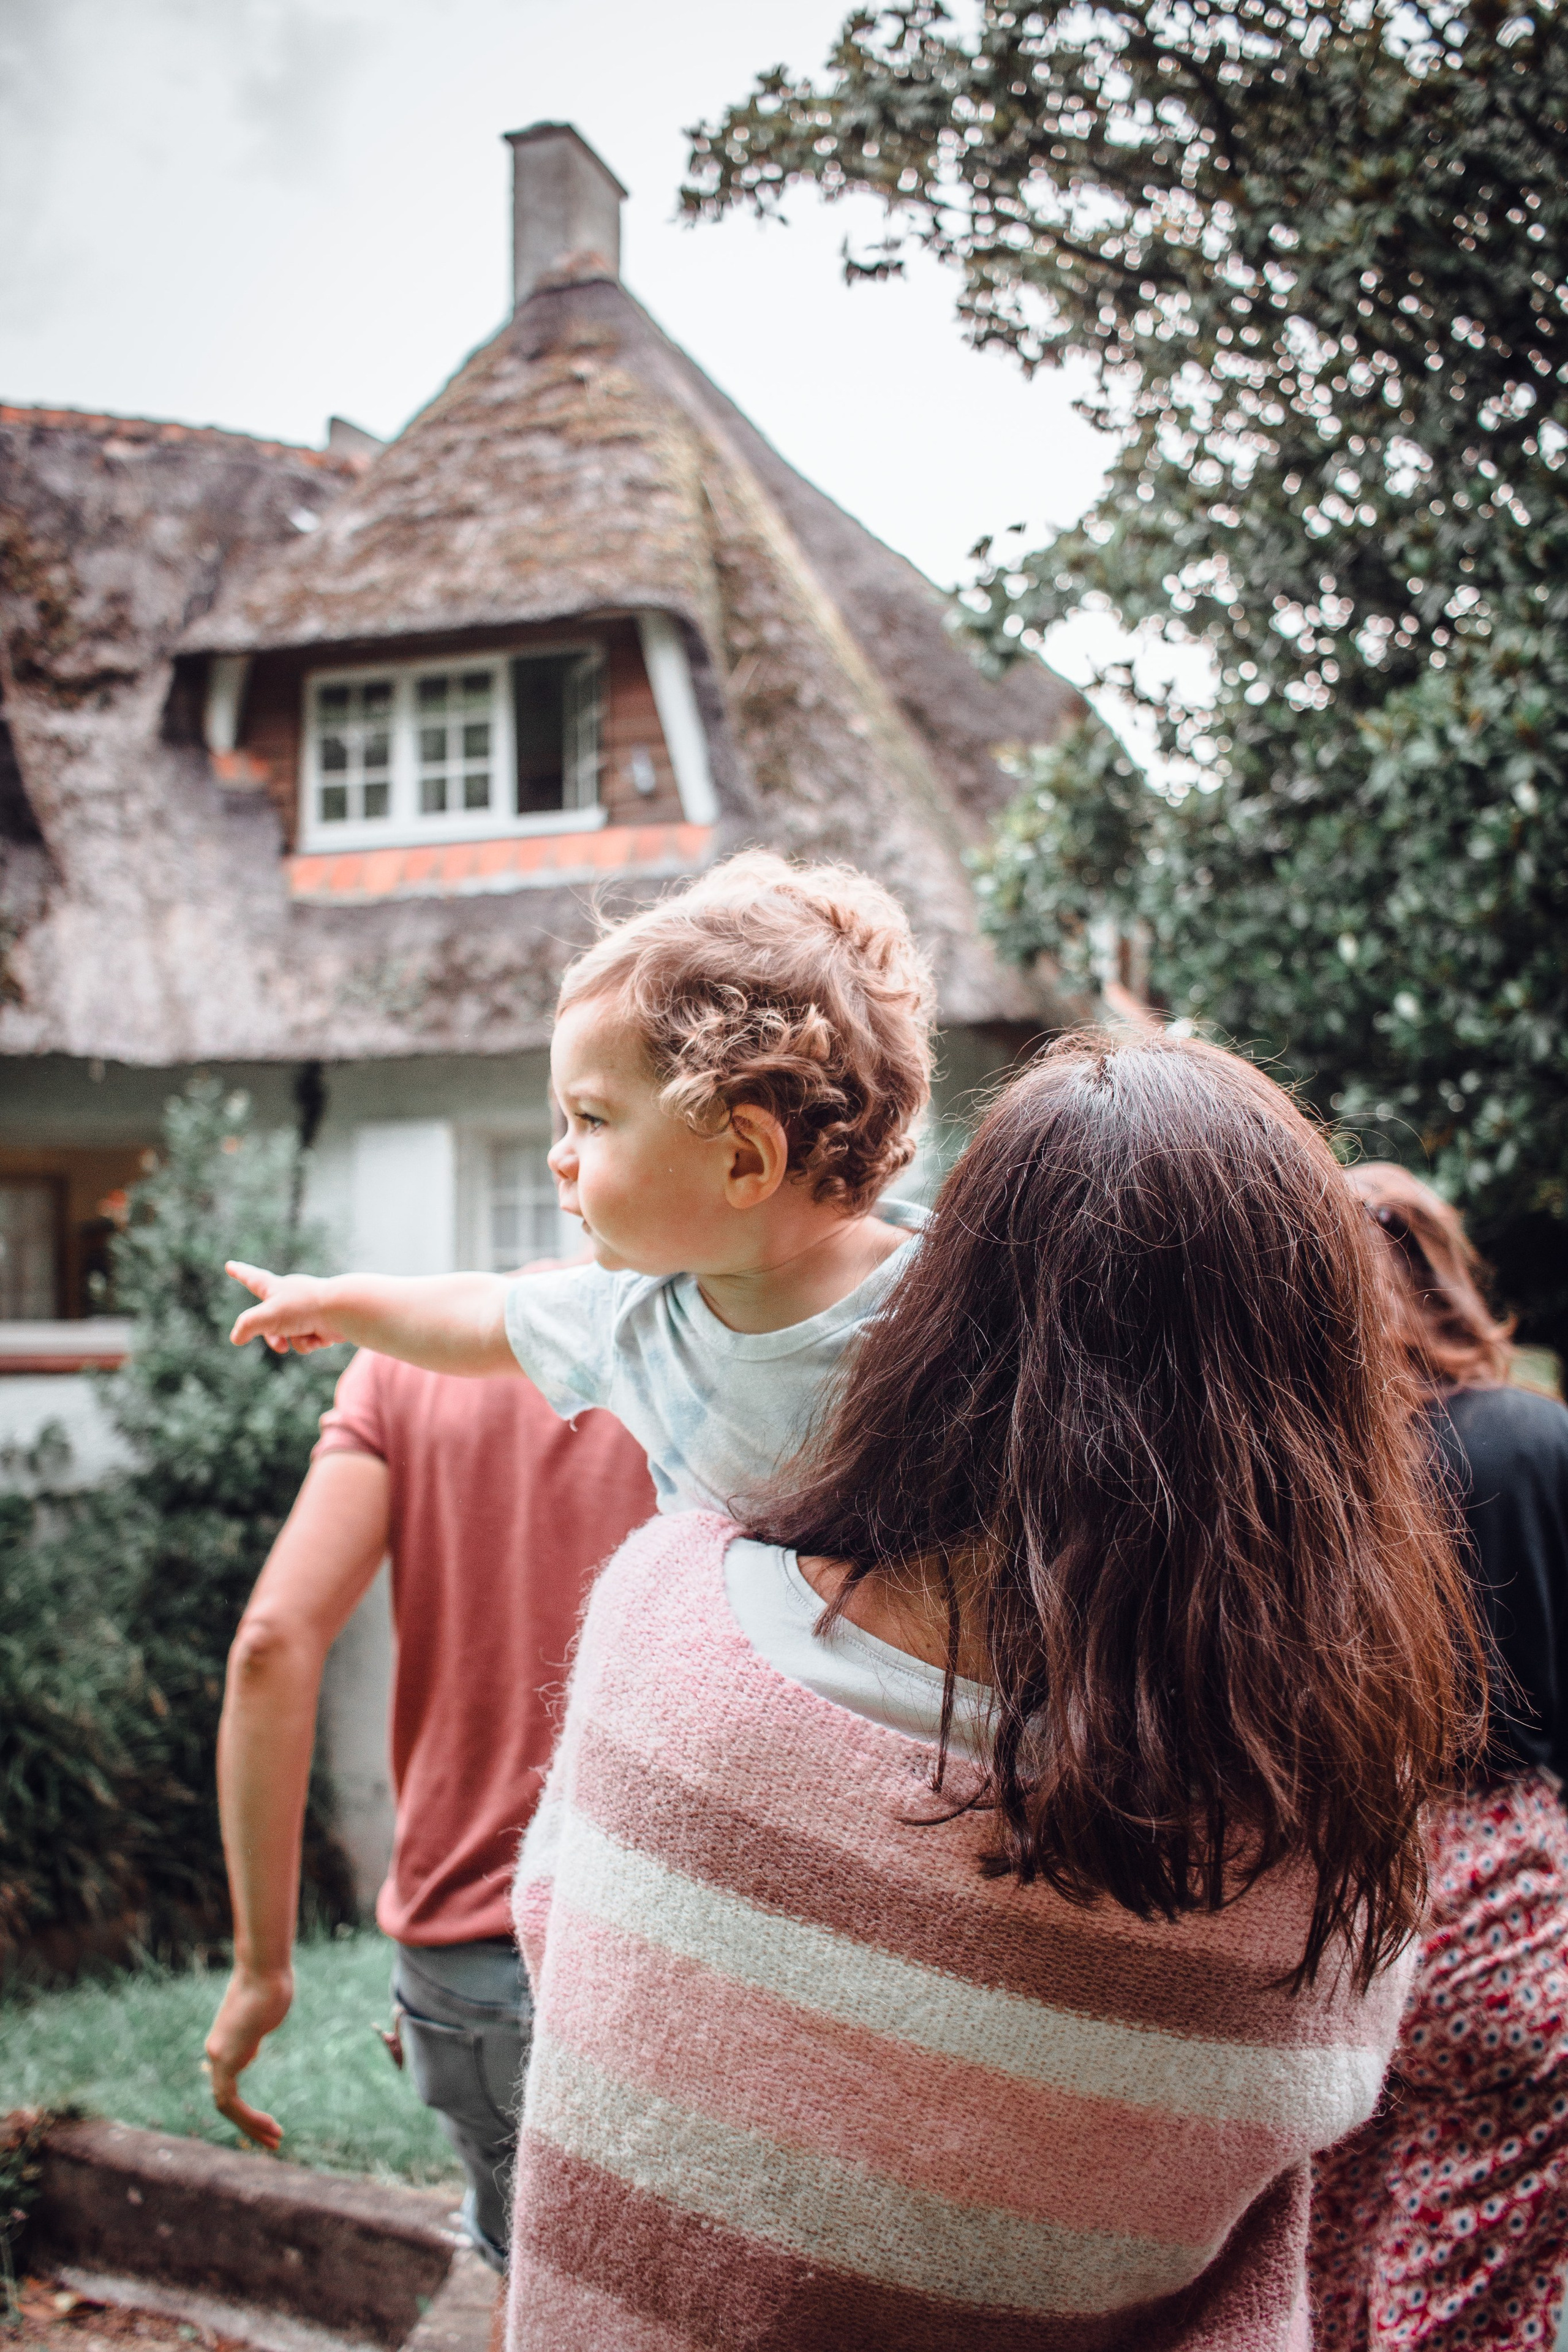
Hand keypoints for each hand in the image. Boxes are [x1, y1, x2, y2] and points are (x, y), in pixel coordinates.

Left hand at [204, 1964, 292, 2152]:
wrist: (264, 1969)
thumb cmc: (270, 1981)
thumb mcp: (263, 2011)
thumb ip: (256, 2028)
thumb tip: (256, 2038)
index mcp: (225, 2042)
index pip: (228, 2085)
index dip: (245, 2108)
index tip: (269, 2119)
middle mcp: (216, 2051)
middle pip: (225, 2100)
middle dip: (248, 2124)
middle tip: (272, 2139)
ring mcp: (219, 2055)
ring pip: (225, 2106)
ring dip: (249, 2127)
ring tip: (275, 2139)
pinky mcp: (226, 2058)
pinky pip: (230, 2101)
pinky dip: (249, 2118)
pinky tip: (269, 2125)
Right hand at [227, 1263, 341, 1354]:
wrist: (341, 1312)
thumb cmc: (302, 1309)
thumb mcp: (266, 1317)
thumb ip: (246, 1327)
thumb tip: (236, 1338)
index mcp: (275, 1288)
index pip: (251, 1279)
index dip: (240, 1273)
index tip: (230, 1265)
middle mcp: (290, 1296)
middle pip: (269, 1322)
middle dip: (274, 1338)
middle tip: (281, 1345)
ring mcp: (306, 1309)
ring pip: (289, 1335)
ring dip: (296, 1341)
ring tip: (307, 1333)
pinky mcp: (320, 1322)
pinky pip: (307, 1340)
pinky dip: (312, 1343)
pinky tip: (322, 1337)